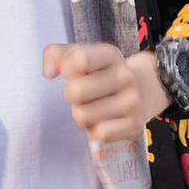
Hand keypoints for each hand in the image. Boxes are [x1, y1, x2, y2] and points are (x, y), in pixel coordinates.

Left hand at [43, 42, 168, 143]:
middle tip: (81, 94)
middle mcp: (125, 76)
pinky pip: (98, 134)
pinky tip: (101, 120)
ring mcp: (132, 101)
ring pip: (83, 116)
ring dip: (80, 114)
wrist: (140, 91)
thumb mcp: (78, 55)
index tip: (73, 72)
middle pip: (76, 91)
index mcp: (111, 54)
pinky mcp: (134, 125)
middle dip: (71, 95)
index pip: (79, 59)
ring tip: (90, 106)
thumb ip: (54, 54)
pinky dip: (93, 130)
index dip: (67, 69)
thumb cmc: (98, 73)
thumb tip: (48, 73)